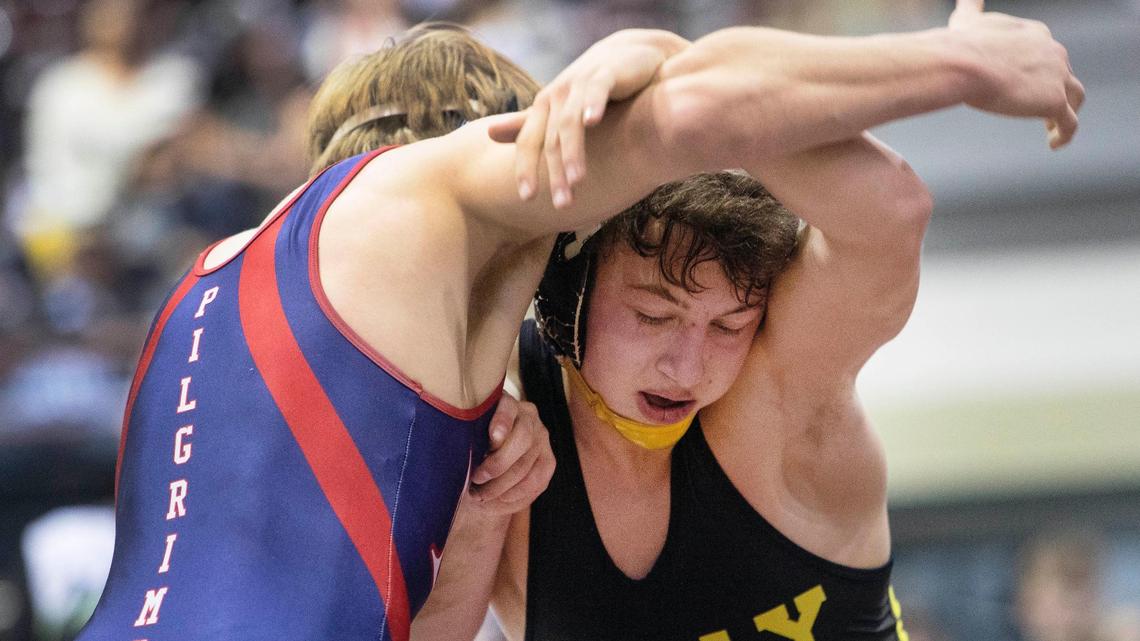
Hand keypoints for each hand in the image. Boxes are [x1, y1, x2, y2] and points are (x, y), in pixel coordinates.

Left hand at [467, 394, 553, 514]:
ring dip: (500, 486)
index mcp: (505, 402)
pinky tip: (498, 500)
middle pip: (522, 440)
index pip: (508, 409)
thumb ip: (466, 438)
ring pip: (525, 466)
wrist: (483, 466)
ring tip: (479, 495)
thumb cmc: (468, 449)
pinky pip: (536, 481)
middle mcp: (528, 416)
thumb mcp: (464, 438)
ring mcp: (541, 438)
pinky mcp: (548, 460)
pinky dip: (515, 495)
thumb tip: (460, 452)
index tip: (492, 438)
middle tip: (475, 478)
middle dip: (497, 465)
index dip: (502, 422)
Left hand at [488, 29, 688, 206]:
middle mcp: (557, 95)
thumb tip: (488, 133)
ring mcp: (580, 83)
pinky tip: (591, 121)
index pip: (529, 142)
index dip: (526, 170)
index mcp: (543, 107)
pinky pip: (597, 90)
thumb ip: (527, 124)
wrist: (626, 56)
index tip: (527, 199)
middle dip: (555, 174)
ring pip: (571, 121)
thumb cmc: (589, 88)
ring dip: (573, 152)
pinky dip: (592, 104)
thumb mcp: (557, 108)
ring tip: (577, 180)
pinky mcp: (606, 73)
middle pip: (551, 140)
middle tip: (563, 205)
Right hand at [949, 0, 1084, 148]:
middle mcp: (1053, 51)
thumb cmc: (962, 43)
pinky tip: (1054, 144)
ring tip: (1053, 126)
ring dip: (1067, 109)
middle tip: (1039, 105)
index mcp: (1035, 33)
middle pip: (1063, 73)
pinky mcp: (1054, 101)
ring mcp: (1057, 76)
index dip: (1040, 69)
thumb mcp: (967, 20)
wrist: (963, 63)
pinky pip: (1070, 122)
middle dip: (1054, 87)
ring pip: (1075, 96)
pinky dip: (1065, 134)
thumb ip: (970, 7)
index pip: (1047, 52)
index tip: (1028, 83)